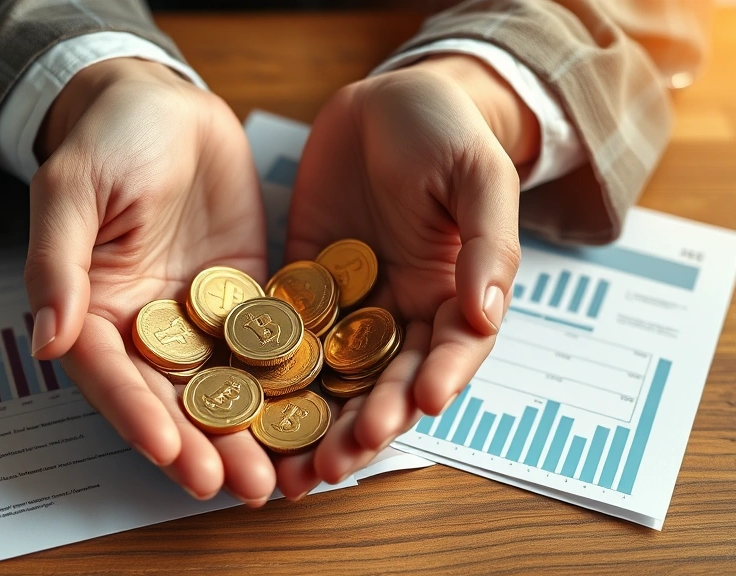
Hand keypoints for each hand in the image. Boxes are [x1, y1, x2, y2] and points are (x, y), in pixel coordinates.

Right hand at [27, 59, 275, 505]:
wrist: (165, 105)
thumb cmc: (108, 139)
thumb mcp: (71, 191)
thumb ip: (57, 264)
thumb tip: (47, 339)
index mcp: (93, 311)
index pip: (110, 376)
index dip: (136, 416)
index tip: (168, 451)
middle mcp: (147, 328)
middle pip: (171, 398)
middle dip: (203, 444)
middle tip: (237, 485)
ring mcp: (200, 318)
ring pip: (222, 386)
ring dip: (247, 433)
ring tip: (276, 476)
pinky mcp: (247, 299)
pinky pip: (265, 347)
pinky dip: (285, 384)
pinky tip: (313, 415)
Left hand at [277, 54, 538, 497]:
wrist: (386, 101)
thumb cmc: (445, 132)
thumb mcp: (477, 178)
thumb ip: (487, 245)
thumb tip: (486, 312)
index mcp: (451, 294)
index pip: (448, 353)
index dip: (437, 382)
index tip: (418, 406)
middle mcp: (399, 312)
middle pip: (384, 385)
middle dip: (363, 427)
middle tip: (335, 463)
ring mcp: (348, 304)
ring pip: (332, 378)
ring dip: (314, 425)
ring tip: (290, 471)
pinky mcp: (301, 286)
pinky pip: (284, 336)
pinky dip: (270, 377)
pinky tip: (248, 411)